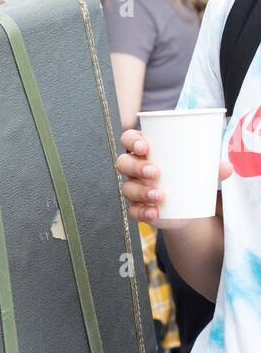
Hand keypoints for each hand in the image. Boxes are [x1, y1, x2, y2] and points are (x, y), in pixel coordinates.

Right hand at [116, 128, 231, 228]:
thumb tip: (227, 167)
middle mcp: (134, 169)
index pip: (129, 139)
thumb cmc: (188, 177)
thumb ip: (211, 167)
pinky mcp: (138, 208)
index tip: (145, 147)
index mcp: (145, 150)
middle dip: (137, 166)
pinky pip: (133, 210)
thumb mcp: (200, 169)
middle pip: (124, 163)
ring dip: (141, 191)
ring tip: (160, 195)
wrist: (186, 207)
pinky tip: (154, 213)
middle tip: (156, 172)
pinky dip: (143, 212)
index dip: (132, 141)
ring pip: (127, 187)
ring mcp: (134, 189)